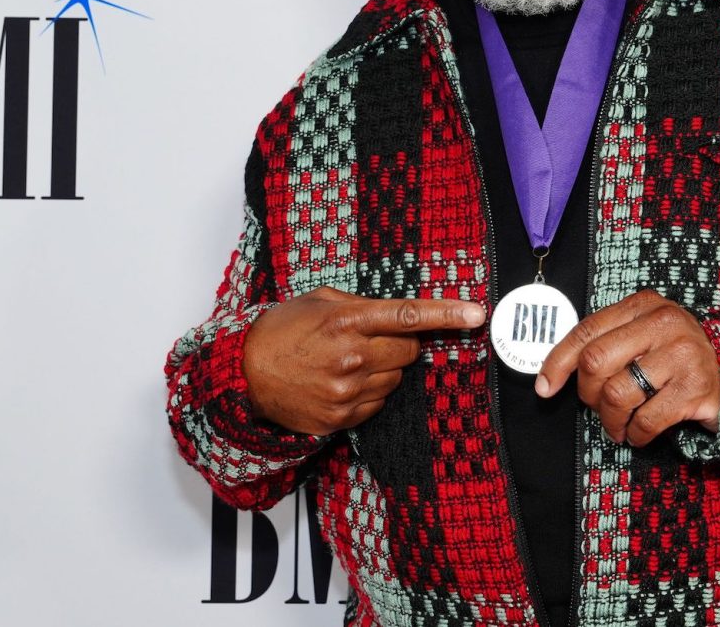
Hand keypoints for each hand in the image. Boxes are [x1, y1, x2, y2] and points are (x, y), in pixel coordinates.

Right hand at [242, 287, 484, 434]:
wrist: (244, 374)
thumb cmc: (282, 331)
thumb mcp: (318, 301)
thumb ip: (360, 305)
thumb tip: (396, 314)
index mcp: (348, 321)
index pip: (409, 315)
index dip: (447, 314)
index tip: (476, 313)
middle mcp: (352, 356)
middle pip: (410, 350)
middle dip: (401, 343)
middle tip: (372, 340)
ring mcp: (348, 391)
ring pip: (396, 378)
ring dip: (384, 368)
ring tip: (347, 362)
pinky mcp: (341, 417)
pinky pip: (379, 403)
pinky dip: (369, 392)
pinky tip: (340, 382)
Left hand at [535, 290, 719, 445]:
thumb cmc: (670, 357)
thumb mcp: (640, 336)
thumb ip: (604, 344)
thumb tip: (548, 380)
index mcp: (643, 305)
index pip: (587, 331)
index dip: (558, 362)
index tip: (545, 388)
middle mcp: (664, 322)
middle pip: (596, 362)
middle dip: (589, 395)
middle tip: (600, 408)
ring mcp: (683, 353)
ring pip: (617, 394)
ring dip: (612, 421)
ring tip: (619, 426)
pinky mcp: (696, 388)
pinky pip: (646, 420)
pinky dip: (636, 434)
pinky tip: (640, 433)